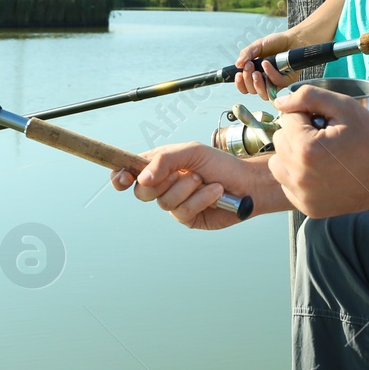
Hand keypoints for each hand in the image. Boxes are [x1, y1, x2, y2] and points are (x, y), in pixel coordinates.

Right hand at [111, 142, 255, 230]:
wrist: (247, 183)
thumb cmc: (220, 163)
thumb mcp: (191, 152)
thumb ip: (164, 160)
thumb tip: (140, 179)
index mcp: (160, 165)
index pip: (131, 171)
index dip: (121, 176)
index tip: (121, 178)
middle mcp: (164, 185)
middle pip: (142, 192)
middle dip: (163, 182)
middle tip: (183, 173)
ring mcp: (175, 203)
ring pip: (164, 202)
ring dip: (188, 188)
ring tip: (205, 180)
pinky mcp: (188, 217)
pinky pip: (183, 211)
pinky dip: (201, 199)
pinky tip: (215, 192)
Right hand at [235, 32, 296, 99]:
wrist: (291, 39)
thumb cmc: (275, 43)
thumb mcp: (257, 46)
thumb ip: (246, 54)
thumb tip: (238, 64)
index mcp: (255, 73)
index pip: (245, 86)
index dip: (240, 84)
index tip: (239, 75)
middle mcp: (264, 80)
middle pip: (252, 91)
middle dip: (248, 80)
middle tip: (249, 67)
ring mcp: (274, 82)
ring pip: (264, 94)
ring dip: (257, 84)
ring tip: (256, 72)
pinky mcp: (285, 81)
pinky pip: (276, 84)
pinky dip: (270, 75)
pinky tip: (267, 64)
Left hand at [268, 85, 368, 217]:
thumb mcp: (345, 107)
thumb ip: (308, 97)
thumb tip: (280, 102)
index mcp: (306, 149)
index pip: (286, 118)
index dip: (307, 115)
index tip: (327, 123)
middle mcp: (299, 175)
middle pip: (279, 139)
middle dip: (297, 133)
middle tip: (325, 137)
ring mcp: (302, 194)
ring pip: (278, 163)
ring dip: (293, 155)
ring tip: (320, 154)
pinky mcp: (307, 207)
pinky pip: (288, 184)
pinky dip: (299, 176)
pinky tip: (321, 172)